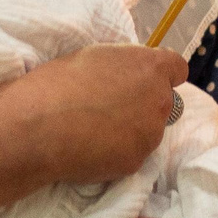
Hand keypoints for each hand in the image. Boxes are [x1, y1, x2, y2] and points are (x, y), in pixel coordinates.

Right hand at [4, 43, 186, 186]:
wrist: (39, 126)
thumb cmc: (59, 82)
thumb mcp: (96, 56)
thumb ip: (125, 66)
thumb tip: (132, 75)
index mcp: (150, 67)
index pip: (177, 69)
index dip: (161, 75)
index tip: (145, 80)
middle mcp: (159, 100)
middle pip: (165, 102)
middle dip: (144, 104)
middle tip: (111, 108)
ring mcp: (151, 134)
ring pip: (149, 131)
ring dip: (132, 130)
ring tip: (95, 130)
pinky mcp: (137, 162)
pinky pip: (133, 153)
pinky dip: (117, 152)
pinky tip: (91, 148)